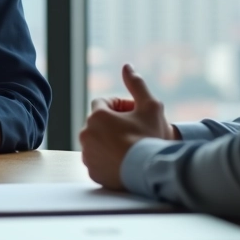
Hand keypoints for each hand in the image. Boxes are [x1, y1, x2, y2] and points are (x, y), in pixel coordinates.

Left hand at [79, 65, 174, 189]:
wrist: (153, 172)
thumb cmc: (151, 138)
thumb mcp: (150, 106)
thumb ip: (136, 84)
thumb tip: (127, 66)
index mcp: (97, 116)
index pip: (102, 103)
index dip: (119, 106)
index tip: (133, 114)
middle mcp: (86, 134)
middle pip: (98, 122)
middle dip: (113, 123)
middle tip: (135, 131)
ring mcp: (87, 155)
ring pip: (96, 142)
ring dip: (108, 140)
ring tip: (130, 146)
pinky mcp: (92, 172)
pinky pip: (97, 160)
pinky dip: (107, 159)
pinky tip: (125, 161)